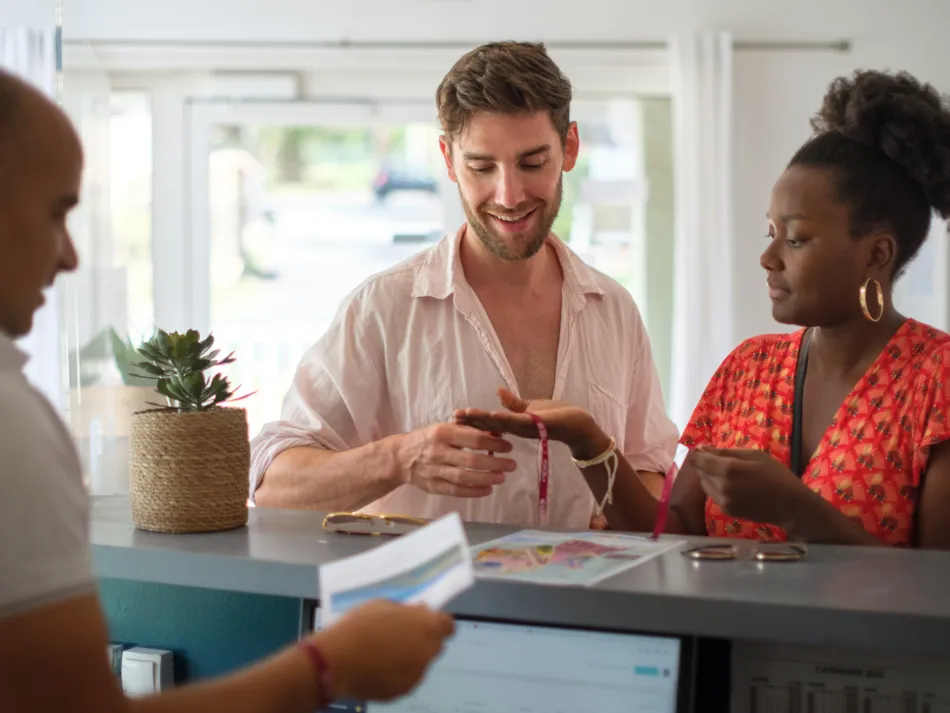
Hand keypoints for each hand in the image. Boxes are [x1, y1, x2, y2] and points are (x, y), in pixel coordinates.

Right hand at [312, 600, 454, 701]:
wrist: (337, 661)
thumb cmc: (359, 626)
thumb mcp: (383, 605)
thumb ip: (406, 611)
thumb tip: (418, 612)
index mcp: (427, 626)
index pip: (448, 626)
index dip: (438, 623)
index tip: (425, 622)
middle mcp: (427, 651)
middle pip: (435, 645)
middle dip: (423, 640)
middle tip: (401, 635)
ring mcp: (417, 674)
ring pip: (420, 663)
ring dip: (409, 657)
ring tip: (383, 652)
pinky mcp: (403, 690)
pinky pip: (406, 678)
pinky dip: (397, 673)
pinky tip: (378, 666)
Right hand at [394, 422, 516, 497]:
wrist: (401, 457)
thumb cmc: (428, 439)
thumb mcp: (445, 428)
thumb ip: (467, 431)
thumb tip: (496, 435)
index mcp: (442, 433)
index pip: (473, 439)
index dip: (493, 444)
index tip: (508, 447)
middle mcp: (438, 452)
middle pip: (471, 460)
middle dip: (495, 464)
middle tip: (511, 465)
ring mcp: (435, 471)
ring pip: (464, 478)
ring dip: (487, 479)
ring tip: (502, 478)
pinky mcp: (433, 486)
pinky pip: (456, 491)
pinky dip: (473, 492)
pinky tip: (487, 490)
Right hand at [452, 387, 607, 459]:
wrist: (579, 425)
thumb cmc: (556, 417)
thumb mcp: (530, 409)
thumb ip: (514, 404)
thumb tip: (498, 392)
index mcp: (514, 424)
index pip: (489, 421)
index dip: (472, 418)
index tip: (454, 415)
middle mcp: (517, 428)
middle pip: (490, 424)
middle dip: (471, 420)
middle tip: (452, 417)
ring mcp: (527, 428)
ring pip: (501, 424)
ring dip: (483, 420)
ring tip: (466, 414)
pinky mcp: (538, 424)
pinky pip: (519, 422)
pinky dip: (505, 419)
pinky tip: (493, 415)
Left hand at [689, 447, 810, 525]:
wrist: (790, 506)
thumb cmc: (776, 475)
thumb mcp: (753, 455)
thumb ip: (724, 452)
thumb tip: (700, 449)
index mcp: (727, 469)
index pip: (697, 460)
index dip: (699, 454)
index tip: (706, 451)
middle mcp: (721, 486)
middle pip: (699, 471)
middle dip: (707, 465)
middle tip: (726, 462)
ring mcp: (722, 501)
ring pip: (705, 483)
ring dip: (711, 476)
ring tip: (732, 475)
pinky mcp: (726, 511)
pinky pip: (713, 495)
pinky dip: (718, 488)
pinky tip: (736, 487)